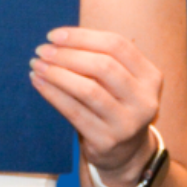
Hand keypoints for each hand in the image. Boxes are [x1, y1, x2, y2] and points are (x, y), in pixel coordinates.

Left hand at [30, 27, 161, 186]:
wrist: (125, 152)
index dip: (82, 37)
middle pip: (103, 66)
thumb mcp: (119, 80)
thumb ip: (99, 57)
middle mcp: (144, 100)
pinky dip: (53, 94)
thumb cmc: (114, 102)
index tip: (54, 35)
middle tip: (42, 50)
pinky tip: (38, 82)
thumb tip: (57, 40)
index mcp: (150, 76)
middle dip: (67, 55)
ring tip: (36, 65)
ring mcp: (127, 123)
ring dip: (57, 74)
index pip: (117, 45)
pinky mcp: (107, 141)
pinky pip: (74, 112)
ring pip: (88, 90)